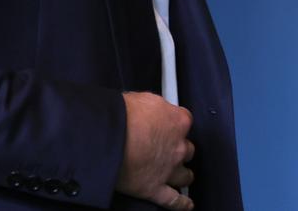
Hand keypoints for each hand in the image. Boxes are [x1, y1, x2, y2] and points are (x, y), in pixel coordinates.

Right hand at [116, 92, 194, 209]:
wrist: (109, 136)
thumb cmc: (123, 114)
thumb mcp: (142, 98)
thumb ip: (156, 106)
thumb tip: (154, 110)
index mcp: (177, 121)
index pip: (185, 120)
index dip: (175, 122)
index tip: (169, 124)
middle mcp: (178, 147)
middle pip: (188, 149)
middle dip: (179, 148)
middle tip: (167, 146)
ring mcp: (169, 170)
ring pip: (185, 175)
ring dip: (182, 173)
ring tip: (176, 172)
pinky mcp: (156, 189)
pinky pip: (175, 201)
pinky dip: (181, 204)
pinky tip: (185, 204)